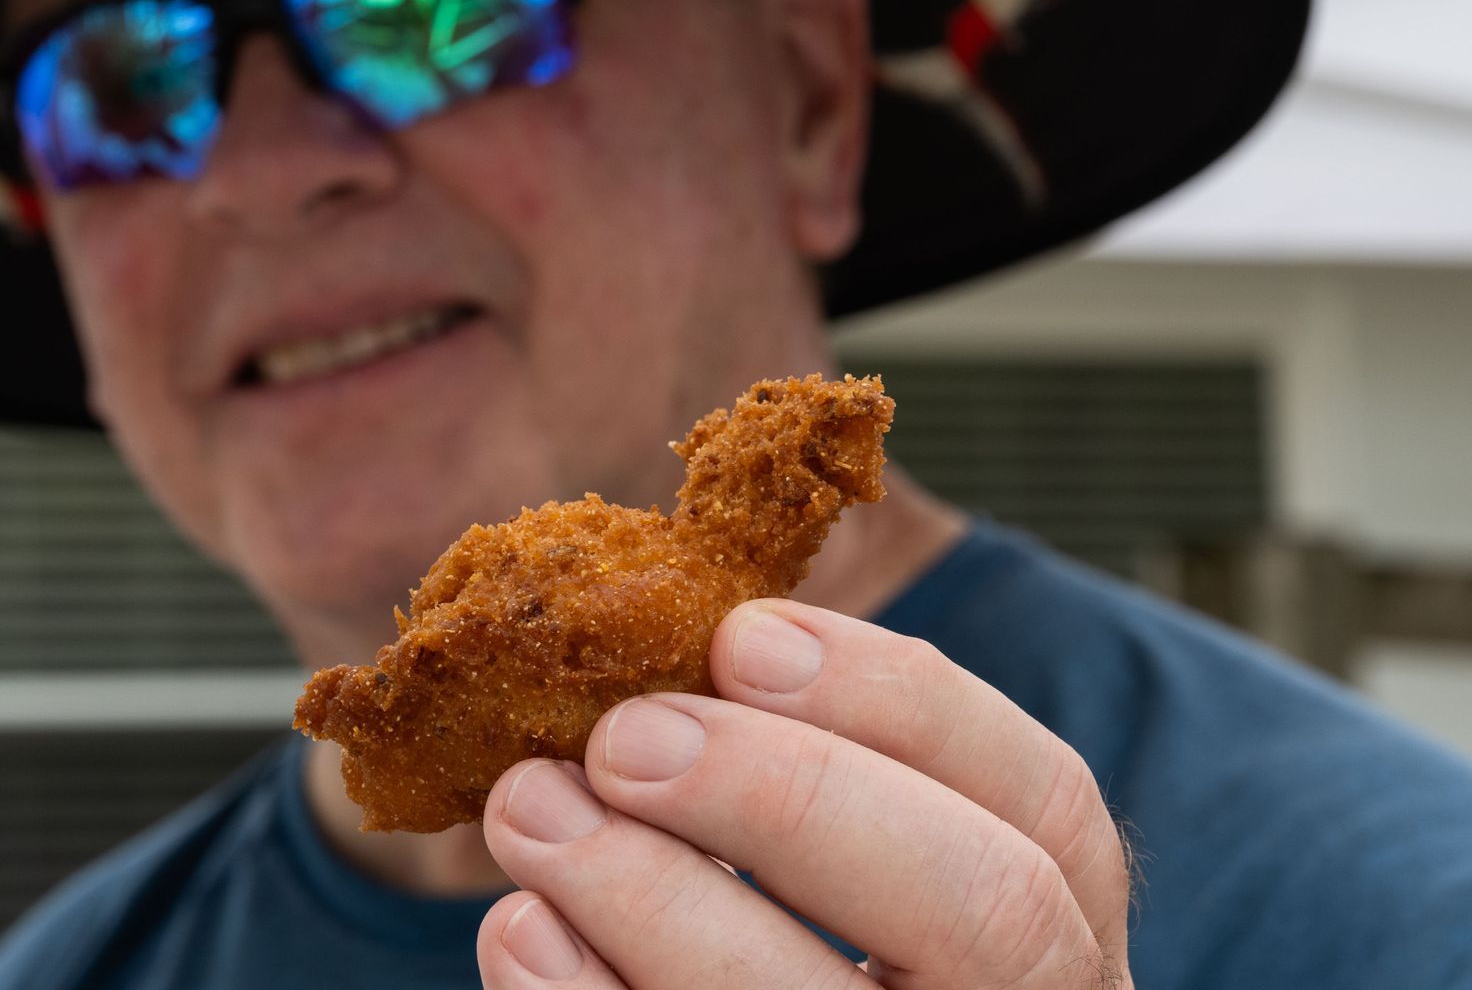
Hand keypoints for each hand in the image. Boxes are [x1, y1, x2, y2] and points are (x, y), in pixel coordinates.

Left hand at [476, 599, 1135, 987]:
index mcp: (1060, 931)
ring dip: (659, 898)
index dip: (897, 701)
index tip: (738, 637)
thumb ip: (802, 766)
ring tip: (531, 808)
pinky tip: (524, 931)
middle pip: (984, 908)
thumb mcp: (849, 856)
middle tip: (622, 738)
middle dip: (791, 796)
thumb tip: (677, 650)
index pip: (1046, 803)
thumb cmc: (787, 948)